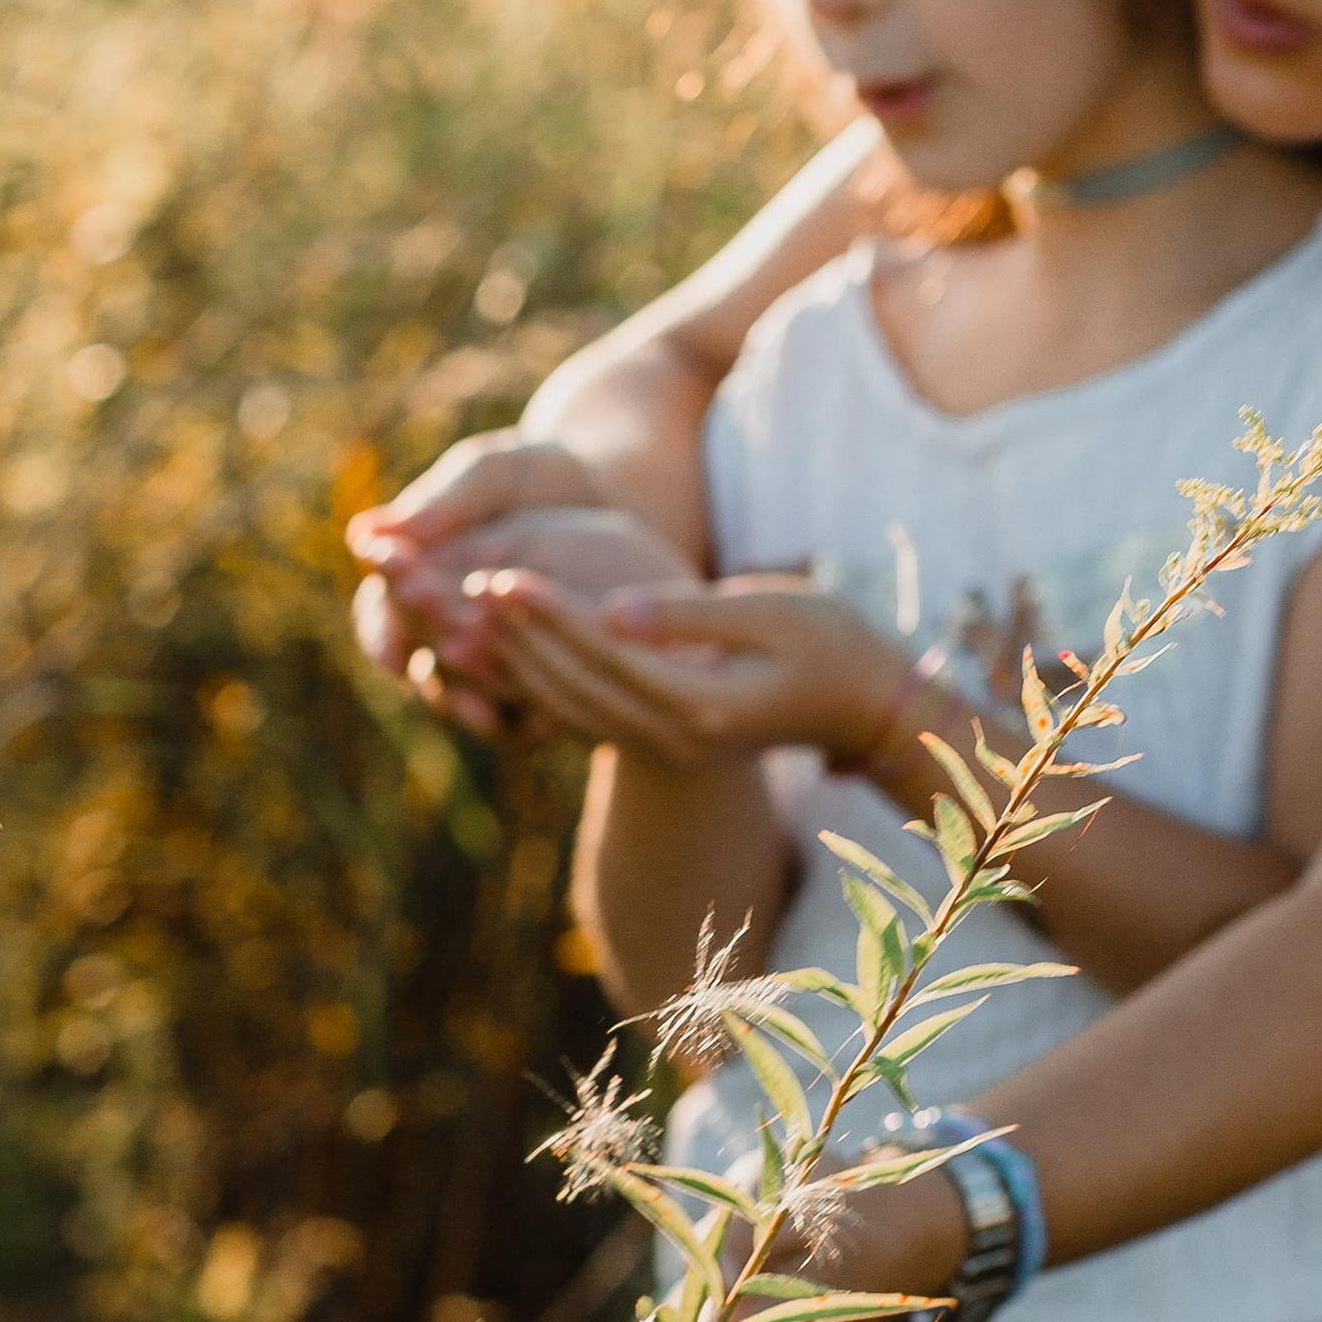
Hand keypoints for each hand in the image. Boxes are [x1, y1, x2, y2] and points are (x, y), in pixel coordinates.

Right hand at [347, 434, 613, 732]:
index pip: (382, 615)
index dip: (389, 612)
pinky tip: (548, 721)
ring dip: (471, 701)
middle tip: (453, 642)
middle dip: (434, 656)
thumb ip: (439, 506)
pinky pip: (524, 723)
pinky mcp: (543, 689)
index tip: (409, 590)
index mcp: (416, 585)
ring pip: (465, 702)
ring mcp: (492, 666)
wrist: (619, 495)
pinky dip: (528, 725)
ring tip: (486, 697)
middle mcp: (444, 634)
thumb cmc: (539, 472)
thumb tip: (362, 535)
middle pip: (419, 665)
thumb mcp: (491, 476)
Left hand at [475, 572, 915, 769]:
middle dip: (512, 639)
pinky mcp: (658, 737)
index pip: (608, 656)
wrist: (864, 707)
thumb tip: (615, 609)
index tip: (498, 577)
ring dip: (512, 662)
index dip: (550, 617)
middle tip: (456, 589)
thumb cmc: (832, 644)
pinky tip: (498, 651)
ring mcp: (665, 744)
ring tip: (460, 615)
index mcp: (704, 704)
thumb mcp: (774, 613)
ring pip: (569, 703)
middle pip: (574, 685)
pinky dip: (536, 681)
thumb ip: (691, 614)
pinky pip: (583, 712)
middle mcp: (675, 736)